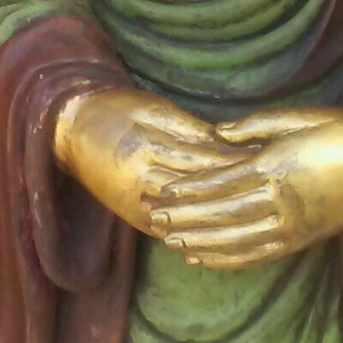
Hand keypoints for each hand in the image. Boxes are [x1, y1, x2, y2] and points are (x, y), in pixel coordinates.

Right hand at [53, 87, 250, 236]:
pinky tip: (223, 235)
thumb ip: (189, 129)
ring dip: (221, 217)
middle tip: (274, 190)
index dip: (237, 161)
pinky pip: (172, 231)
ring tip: (256, 213)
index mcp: (146, 147)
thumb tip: (230, 145)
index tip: (269, 160)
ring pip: (188, 217)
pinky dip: (197, 233)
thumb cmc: (112, 110)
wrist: (68, 131)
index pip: (202, 160)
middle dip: (236, 190)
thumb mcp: (151, 106)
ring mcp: (135, 204)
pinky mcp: (132, 218)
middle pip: (199, 191)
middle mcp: (140, 180)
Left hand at [148, 106, 342, 269]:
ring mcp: (291, 225)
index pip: (222, 183)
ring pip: (237, 240)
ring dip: (201, 242)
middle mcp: (280, 201)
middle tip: (154, 218)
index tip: (163, 192)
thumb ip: (253, 125)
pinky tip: (203, 258)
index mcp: (274, 167)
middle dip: (186, 217)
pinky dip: (228, 259)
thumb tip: (216, 132)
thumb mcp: (295, 118)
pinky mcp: (300, 240)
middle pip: (223, 214)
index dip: (190, 189)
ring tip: (170, 241)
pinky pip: (258, 255)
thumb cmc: (337, 132)